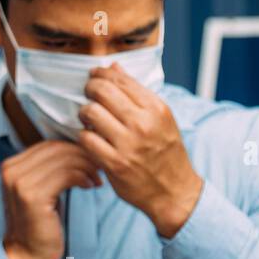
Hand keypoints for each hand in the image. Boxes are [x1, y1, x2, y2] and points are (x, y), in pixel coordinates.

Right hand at [0, 142, 101, 258]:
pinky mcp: (32, 196)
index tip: (92, 158)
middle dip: (83, 155)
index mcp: (10, 166)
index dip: (74, 148)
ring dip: (86, 167)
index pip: (48, 145)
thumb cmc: (39, 224)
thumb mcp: (41, 190)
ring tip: (97, 179)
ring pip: (63, 160)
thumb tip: (78, 148)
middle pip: (56, 149)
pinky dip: (83, 177)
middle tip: (100, 167)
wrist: (27, 255)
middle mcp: (11, 170)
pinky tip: (90, 186)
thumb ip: (49, 169)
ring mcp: (20, 182)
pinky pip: (66, 175)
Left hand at [77, 64, 203, 237]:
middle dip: (90, 90)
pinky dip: (83, 136)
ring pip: (90, 112)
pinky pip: (86, 139)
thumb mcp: (160, 119)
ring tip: (89, 119)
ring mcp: (128, 144)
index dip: (101, 74)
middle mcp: (143, 123)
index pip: (120, 79)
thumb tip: (113, 66)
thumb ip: (136, 92)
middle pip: (101, 91)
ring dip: (84, 113)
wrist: (175, 193)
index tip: (94, 76)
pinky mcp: (115, 164)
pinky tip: (89, 137)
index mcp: (156, 109)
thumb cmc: (165, 152)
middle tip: (89, 96)